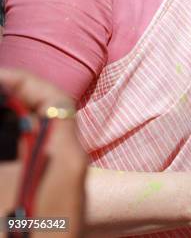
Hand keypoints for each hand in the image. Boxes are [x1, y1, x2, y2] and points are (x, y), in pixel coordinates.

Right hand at [0, 68, 87, 236]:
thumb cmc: (29, 229)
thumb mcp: (1, 191)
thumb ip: (0, 151)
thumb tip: (0, 131)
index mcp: (65, 156)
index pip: (52, 98)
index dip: (23, 81)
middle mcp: (70, 162)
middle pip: (46, 113)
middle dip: (15, 100)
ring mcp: (64, 179)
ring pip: (41, 134)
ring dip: (14, 123)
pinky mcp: (53, 194)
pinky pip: (36, 156)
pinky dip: (15, 145)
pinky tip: (0, 145)